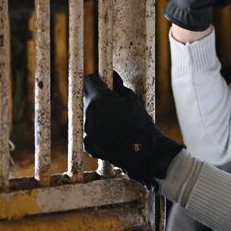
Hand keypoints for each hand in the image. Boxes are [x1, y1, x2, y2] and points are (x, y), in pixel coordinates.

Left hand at [81, 71, 184, 186]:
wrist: (143, 153)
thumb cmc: (140, 123)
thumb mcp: (132, 99)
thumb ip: (118, 86)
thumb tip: (112, 76)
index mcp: (99, 99)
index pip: (89, 82)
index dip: (97, 81)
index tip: (104, 84)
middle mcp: (88, 114)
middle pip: (88, 100)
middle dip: (98, 100)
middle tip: (114, 106)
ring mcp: (87, 131)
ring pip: (88, 117)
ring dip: (98, 116)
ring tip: (116, 123)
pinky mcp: (88, 145)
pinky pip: (89, 133)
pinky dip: (97, 132)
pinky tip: (112, 135)